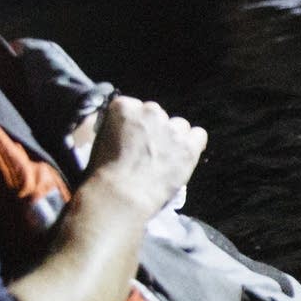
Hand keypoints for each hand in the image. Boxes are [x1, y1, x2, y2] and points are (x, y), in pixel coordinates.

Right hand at [86, 96, 206, 218]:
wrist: (121, 195)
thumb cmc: (103, 172)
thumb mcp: (101, 138)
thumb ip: (118, 126)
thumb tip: (127, 128)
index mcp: (124, 106)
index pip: (135, 107)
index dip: (135, 125)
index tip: (132, 140)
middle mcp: (150, 111)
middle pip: (157, 115)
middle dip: (155, 130)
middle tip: (148, 152)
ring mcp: (171, 128)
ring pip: (179, 126)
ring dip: (174, 138)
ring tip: (165, 159)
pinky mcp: (188, 145)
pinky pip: (199, 135)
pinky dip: (193, 145)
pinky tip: (183, 158)